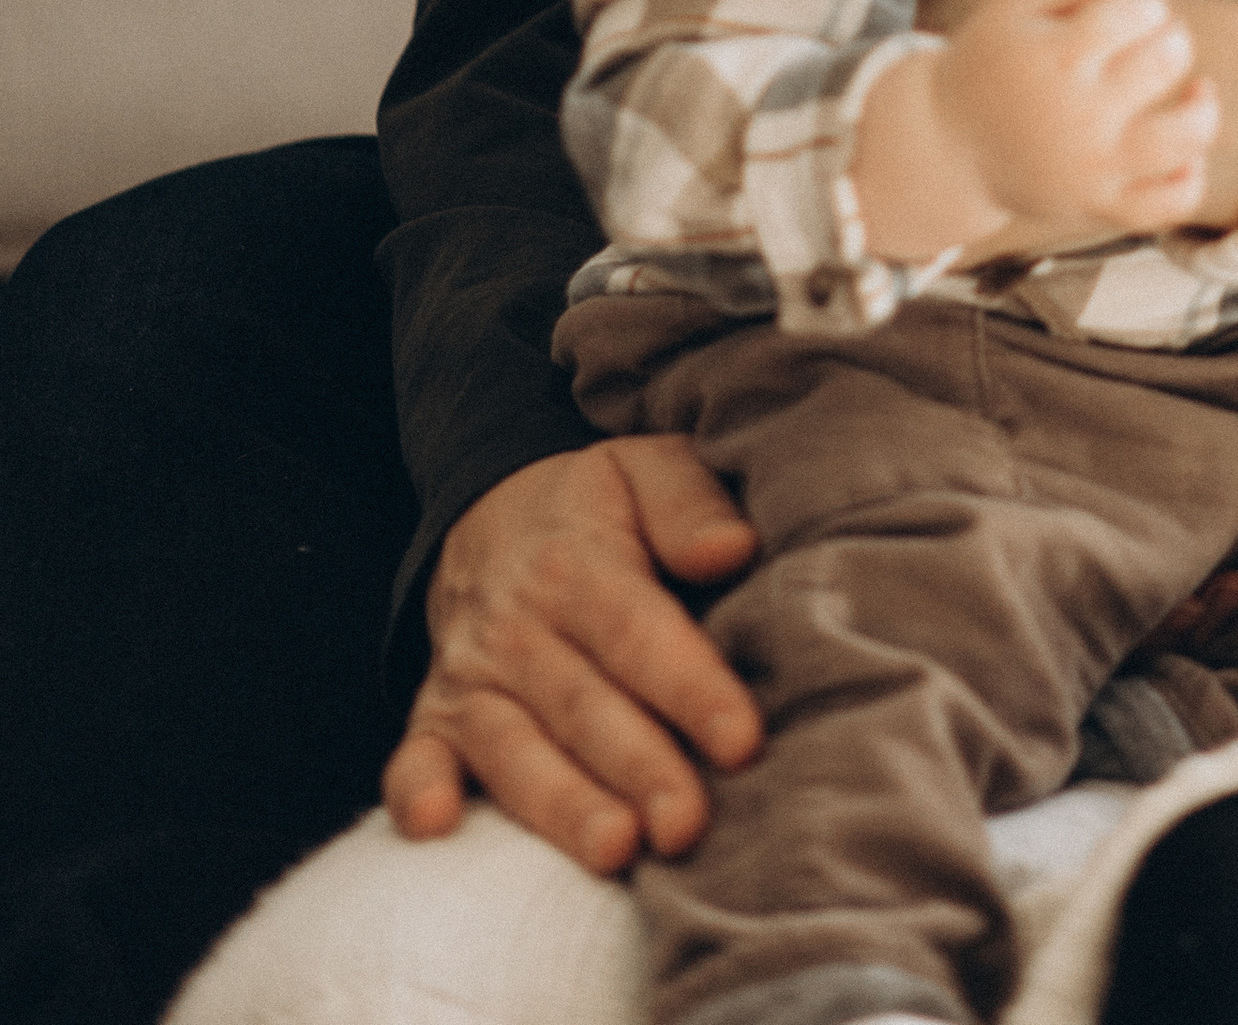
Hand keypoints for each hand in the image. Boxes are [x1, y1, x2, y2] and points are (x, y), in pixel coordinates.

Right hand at [382, 438, 761, 872]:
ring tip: (614, 848)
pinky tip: (438, 822)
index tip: (742, 740)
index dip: (690, 686)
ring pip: (513, 748)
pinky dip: (417, 791)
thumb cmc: (597, 507)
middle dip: (637, 768)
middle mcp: (517, 626)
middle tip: (687, 824)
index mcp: (578, 562)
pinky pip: (413, 758)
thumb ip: (689, 505)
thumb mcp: (646, 470)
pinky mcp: (434, 720)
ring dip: (560, 804)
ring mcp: (470, 677)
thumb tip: (732, 550)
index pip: (638, 630)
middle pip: (581, 704)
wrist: (490, 511)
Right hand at [856, 0, 1218, 257]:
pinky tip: (1185, 152)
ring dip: (1202, 109)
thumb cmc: (993, 64)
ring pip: (1181, 141)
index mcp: (1055, 57)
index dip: (1145, 5)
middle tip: (1158, 42)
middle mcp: (1079, 114)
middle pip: (1164, 64)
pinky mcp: (1099, 207)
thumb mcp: (1014, 6)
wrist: (950, 149)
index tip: (1130, 15)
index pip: (1135, 13)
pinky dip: (1190, 179)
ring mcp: (1093, 167)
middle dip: (1174, 40)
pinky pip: (1165, 205)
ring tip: (1195, 92)